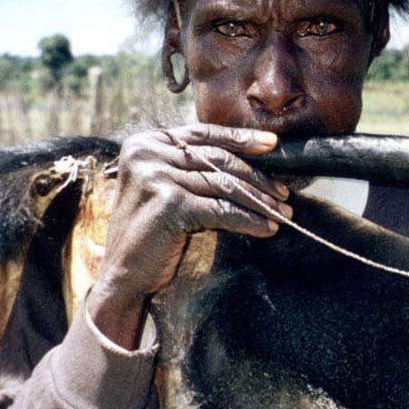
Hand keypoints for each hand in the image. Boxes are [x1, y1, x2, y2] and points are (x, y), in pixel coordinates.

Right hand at [89, 124, 290, 348]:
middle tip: (284, 191)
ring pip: (225, 185)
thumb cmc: (151, 230)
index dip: (240, 138)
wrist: (123, 274)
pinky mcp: (170, 203)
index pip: (202, 133)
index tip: (272, 143)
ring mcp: (157, 177)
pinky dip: (249, 220)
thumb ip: (191, 165)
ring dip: (259, 200)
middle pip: (218, 160)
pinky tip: (267, 228)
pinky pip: (222, 210)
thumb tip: (248, 153)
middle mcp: (147, 154)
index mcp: (144, 142)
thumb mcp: (165, 185)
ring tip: (282, 211)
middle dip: (257, 176)